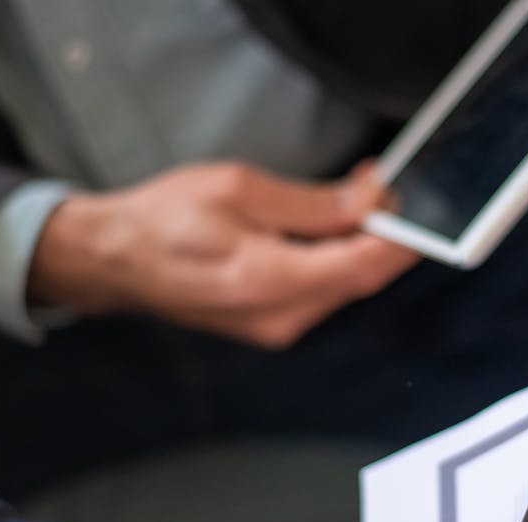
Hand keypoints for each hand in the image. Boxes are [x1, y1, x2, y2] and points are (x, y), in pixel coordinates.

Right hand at [29, 162, 417, 346]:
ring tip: (355, 198)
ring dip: (360, 243)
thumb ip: (312, 202)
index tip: (412, 204)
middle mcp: (278, 317)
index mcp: (267, 281)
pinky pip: (322, 291)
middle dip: (383, 233)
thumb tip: (368, 200)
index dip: (399, 236)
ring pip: (345, 284)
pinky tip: (329, 229)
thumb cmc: (164, 220)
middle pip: (360, 278)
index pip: (361, 266)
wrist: (115, 260)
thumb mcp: (240, 189)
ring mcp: (276, 328)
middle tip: (381, 187)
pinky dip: (335, 258)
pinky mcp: (274, 324)